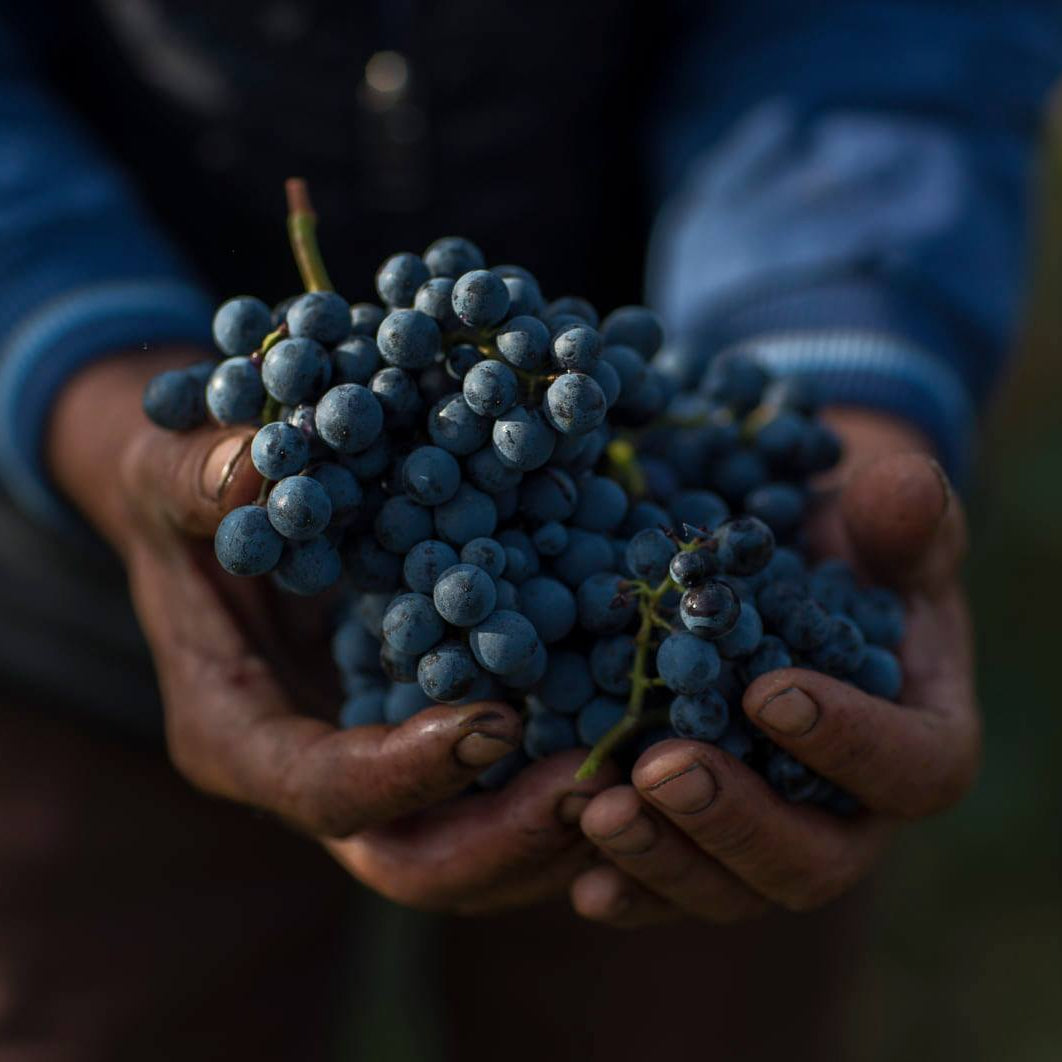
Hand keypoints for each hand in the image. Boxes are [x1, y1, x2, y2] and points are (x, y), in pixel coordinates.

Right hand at [49, 353, 612, 912]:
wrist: (205, 518)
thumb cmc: (176, 496)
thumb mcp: (164, 476)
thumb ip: (196, 480)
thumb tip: (257, 466)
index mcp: (234, 733)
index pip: (323, 791)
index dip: (408, 773)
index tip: (499, 720)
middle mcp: (308, 775)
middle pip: (413, 861)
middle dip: (510, 836)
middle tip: (602, 781)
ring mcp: (374, 766)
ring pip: (475, 849)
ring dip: (560, 824)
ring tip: (644, 766)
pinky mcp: (422, 735)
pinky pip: (501, 791)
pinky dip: (566, 774)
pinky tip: (634, 724)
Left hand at [570, 410, 980, 925]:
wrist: (791, 574)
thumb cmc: (849, 548)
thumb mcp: (882, 523)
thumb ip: (903, 518)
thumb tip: (906, 490)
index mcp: (919, 738)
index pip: (911, 767)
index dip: (850, 740)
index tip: (768, 691)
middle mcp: (851, 808)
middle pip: (816, 857)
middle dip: (737, 819)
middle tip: (662, 768)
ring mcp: (774, 831)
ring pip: (735, 885)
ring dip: (667, 858)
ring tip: (598, 811)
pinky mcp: (707, 839)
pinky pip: (675, 883)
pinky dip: (631, 882)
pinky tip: (580, 876)